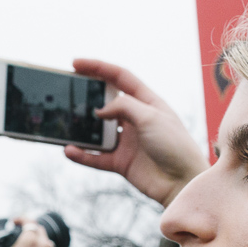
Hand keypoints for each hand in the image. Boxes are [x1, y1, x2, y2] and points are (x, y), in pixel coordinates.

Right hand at [0, 220, 56, 246]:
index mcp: (29, 240)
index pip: (28, 220)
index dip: (21, 218)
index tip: (15, 222)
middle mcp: (43, 244)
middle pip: (38, 228)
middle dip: (29, 227)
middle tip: (20, 232)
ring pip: (46, 239)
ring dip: (38, 239)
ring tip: (28, 245)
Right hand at [64, 59, 207, 207]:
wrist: (182, 182)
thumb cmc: (174, 146)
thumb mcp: (150, 117)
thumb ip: (123, 107)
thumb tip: (99, 111)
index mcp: (147, 102)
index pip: (120, 77)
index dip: (98, 68)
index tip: (75, 64)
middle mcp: (135, 119)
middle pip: (105, 102)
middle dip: (86, 96)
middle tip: (66, 92)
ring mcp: (127, 141)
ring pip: (97, 131)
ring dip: (80, 128)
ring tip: (65, 124)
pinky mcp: (121, 162)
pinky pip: (96, 157)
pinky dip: (82, 154)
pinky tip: (69, 150)